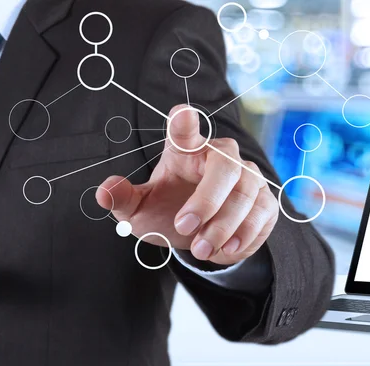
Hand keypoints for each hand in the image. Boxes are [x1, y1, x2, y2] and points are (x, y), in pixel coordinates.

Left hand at [96, 104, 278, 265]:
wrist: (203, 238)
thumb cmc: (170, 212)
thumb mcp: (141, 211)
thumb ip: (123, 200)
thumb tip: (104, 191)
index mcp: (186, 151)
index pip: (185, 131)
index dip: (184, 122)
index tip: (181, 113)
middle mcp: (221, 157)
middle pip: (226, 165)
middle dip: (207, 199)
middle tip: (184, 226)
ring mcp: (248, 177)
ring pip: (245, 194)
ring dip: (222, 226)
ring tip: (200, 249)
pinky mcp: (265, 200)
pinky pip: (262, 213)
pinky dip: (244, 234)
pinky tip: (226, 248)